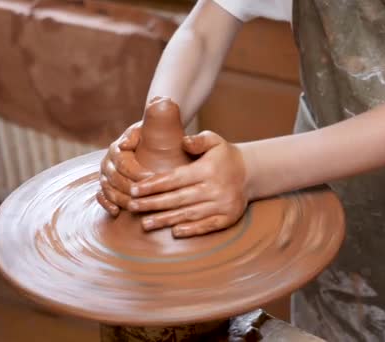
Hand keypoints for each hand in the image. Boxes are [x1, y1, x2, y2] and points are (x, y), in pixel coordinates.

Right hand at [96, 121, 152, 216]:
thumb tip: (123, 145)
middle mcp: (107, 162)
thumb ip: (134, 135)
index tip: (153, 180)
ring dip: (121, 199)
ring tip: (136, 207)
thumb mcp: (143, 132)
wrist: (144, 145)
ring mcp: (104, 176)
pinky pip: (100, 197)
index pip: (124, 164)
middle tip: (146, 198)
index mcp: (115, 149)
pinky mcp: (103, 187)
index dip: (138, 173)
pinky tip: (116, 212)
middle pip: (115, 179)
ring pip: (108, 190)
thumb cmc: (147, 139)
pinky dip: (106, 204)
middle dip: (131, 189)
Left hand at [128, 131, 249, 237]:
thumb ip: (198, 140)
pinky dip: (191, 230)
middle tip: (133, 206)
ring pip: (189, 214)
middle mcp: (215, 188)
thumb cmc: (224, 156)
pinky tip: (174, 232)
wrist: (251, 172)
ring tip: (145, 224)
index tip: (134, 190)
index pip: (175, 179)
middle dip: (152, 204)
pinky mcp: (229, 218)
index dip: (153, 185)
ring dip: (165, 220)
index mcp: (208, 169)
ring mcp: (223, 205)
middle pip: (178, 198)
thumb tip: (183, 142)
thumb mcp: (215, 141)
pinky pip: (207, 226)